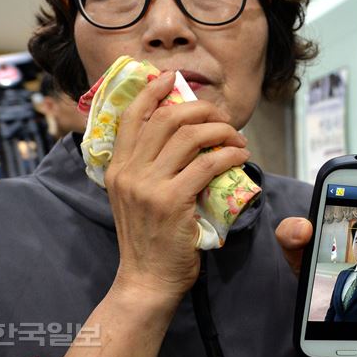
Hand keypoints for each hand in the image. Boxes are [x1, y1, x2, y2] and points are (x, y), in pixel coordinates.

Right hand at [105, 72, 250, 299]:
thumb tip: (183, 136)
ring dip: (222, 130)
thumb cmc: (148, 238)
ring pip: (191, 135)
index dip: (153, 91)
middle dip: (202, 109)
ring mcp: (149, 185)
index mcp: (117, 167)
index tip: (172, 77)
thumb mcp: (136, 197)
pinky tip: (240, 156)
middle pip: (169, 119)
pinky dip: (230, 154)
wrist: (146, 280)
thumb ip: (149, 167)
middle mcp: (128, 171)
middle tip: (222, 117)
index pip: (132, 116)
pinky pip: (209, 163)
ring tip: (238, 139)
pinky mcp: (172, 201)